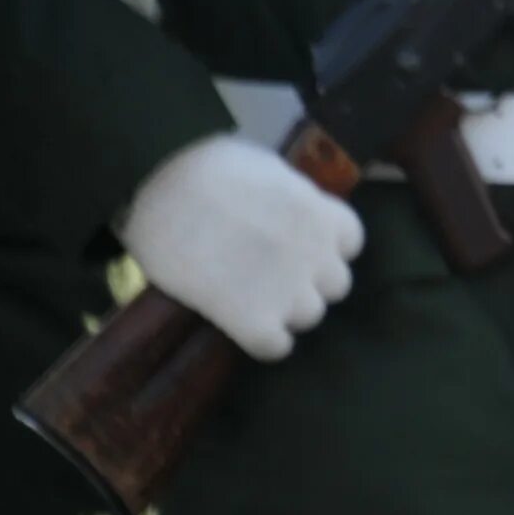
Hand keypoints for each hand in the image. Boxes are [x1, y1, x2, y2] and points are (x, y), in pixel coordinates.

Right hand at [119, 135, 364, 361]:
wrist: (163, 194)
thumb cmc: (207, 166)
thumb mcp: (266, 167)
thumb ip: (288, 195)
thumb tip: (283, 206)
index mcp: (323, 214)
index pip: (350, 243)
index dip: (326, 246)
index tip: (299, 244)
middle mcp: (317, 255)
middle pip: (335, 285)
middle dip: (309, 281)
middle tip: (272, 274)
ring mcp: (289, 291)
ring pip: (309, 317)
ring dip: (287, 311)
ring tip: (252, 298)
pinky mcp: (253, 320)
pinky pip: (276, 347)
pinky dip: (265, 342)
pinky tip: (242, 326)